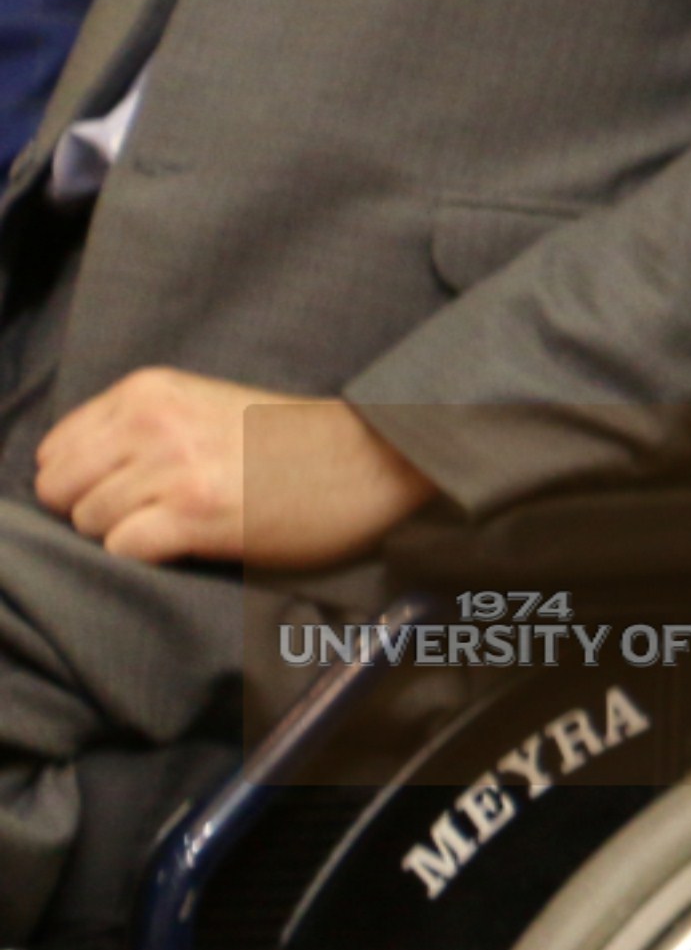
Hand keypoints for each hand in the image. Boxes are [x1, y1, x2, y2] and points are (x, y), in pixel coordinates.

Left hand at [37, 375, 435, 567]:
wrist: (376, 459)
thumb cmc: (293, 443)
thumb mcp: (202, 407)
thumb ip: (137, 427)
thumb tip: (71, 477)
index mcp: (150, 390)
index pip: (55, 451)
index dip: (82, 481)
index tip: (127, 492)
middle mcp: (153, 422)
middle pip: (60, 491)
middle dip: (93, 511)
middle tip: (150, 516)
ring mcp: (173, 468)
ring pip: (89, 524)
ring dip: (126, 537)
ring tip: (182, 527)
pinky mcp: (196, 515)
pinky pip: (123, 551)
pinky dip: (147, 559)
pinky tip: (190, 545)